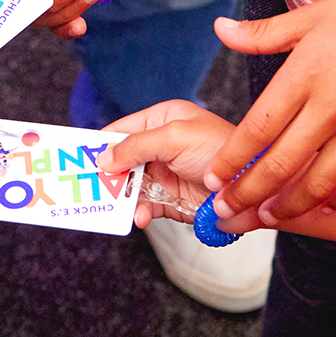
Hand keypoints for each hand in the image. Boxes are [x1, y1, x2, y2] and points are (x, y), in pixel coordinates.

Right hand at [99, 101, 262, 233]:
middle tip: (88, 184)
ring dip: (122, 196)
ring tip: (111, 205)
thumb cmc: (222, 151)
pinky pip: (146, 205)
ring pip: (130, 185)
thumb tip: (103, 158)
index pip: (122, 129)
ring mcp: (167, 173)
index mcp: (164, 120)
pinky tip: (139, 216)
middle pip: (122, 159)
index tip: (77, 155)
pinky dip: (139, 212)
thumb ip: (135, 146)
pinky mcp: (173, 199)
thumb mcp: (174, 137)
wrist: (257, 188)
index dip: (100, 142)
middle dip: (107, 173)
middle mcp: (163, 145)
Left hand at [208, 0, 335, 223]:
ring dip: (290, 206)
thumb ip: (263, 33)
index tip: (210, 179)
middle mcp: (331, 108)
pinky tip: (324, 205)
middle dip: (247, 194)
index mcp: (303, 76)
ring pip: (320, 183)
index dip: (230, 160)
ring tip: (268, 218)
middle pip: (280, 165)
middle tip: (225, 211)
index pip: (256, 130)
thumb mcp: (311, 17)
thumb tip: (220, 28)